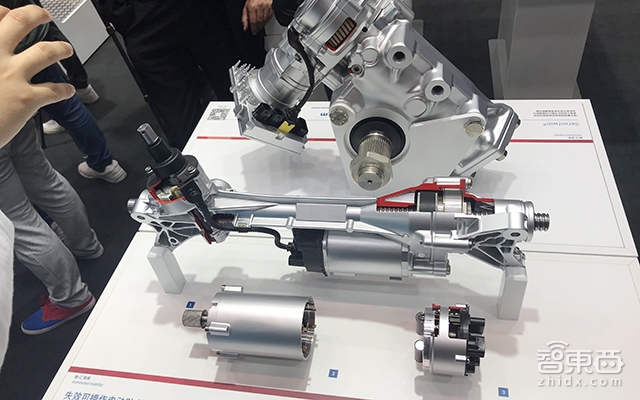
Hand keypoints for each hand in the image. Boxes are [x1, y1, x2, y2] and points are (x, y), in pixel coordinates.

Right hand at [0, 5, 74, 147]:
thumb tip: (2, 53)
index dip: (7, 13)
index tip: (10, 14)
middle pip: (19, 23)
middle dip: (36, 15)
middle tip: (44, 16)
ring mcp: (12, 76)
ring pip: (45, 52)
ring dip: (60, 48)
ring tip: (66, 49)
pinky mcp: (26, 99)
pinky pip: (54, 91)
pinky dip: (65, 90)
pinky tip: (68, 90)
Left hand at [242, 0, 273, 34]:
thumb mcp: (246, 7)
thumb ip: (245, 17)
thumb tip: (245, 27)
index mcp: (252, 7)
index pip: (253, 21)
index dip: (253, 28)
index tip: (253, 32)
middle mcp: (259, 7)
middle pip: (259, 22)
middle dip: (257, 27)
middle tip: (256, 30)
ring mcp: (266, 7)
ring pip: (264, 20)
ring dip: (262, 25)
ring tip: (259, 26)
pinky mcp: (271, 8)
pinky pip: (269, 17)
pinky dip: (266, 21)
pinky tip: (263, 21)